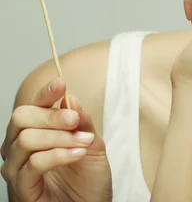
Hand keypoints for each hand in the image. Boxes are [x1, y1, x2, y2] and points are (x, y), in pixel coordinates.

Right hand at [1, 77, 111, 201]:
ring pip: (26, 140)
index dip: (44, 94)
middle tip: (75, 120)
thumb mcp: (92, 144)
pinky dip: (58, 155)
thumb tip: (70, 99)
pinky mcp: (21, 189)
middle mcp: (18, 150)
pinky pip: (33, 164)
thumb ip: (82, 122)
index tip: (61, 83)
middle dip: (51, 115)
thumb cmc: (89, 181)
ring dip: (59, 137)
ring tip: (83, 143)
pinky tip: (77, 154)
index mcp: (34, 134)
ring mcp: (17, 170)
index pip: (31, 107)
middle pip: (21, 118)